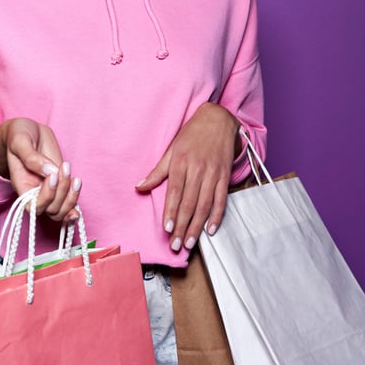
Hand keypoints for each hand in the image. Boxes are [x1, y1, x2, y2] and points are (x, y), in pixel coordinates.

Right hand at [0, 118, 80, 221]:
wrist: (29, 131)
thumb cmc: (19, 135)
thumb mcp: (20, 141)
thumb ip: (31, 157)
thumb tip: (50, 171)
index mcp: (21, 185)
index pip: (33, 206)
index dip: (46, 196)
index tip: (53, 175)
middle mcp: (35, 192)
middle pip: (50, 209)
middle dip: (61, 192)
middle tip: (64, 168)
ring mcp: (49, 189)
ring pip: (61, 210)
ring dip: (71, 198)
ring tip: (75, 178)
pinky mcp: (61, 184)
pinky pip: (68, 202)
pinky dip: (75, 200)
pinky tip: (78, 189)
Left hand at [135, 103, 238, 250]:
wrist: (218, 119)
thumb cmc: (191, 135)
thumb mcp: (171, 150)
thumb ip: (157, 171)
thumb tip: (139, 187)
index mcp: (181, 163)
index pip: (175, 192)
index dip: (171, 212)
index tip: (167, 229)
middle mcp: (197, 169)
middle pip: (189, 203)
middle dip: (183, 226)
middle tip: (176, 245)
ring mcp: (213, 173)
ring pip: (205, 204)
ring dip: (197, 226)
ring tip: (190, 243)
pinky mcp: (225, 175)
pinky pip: (222, 198)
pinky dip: (217, 215)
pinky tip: (210, 230)